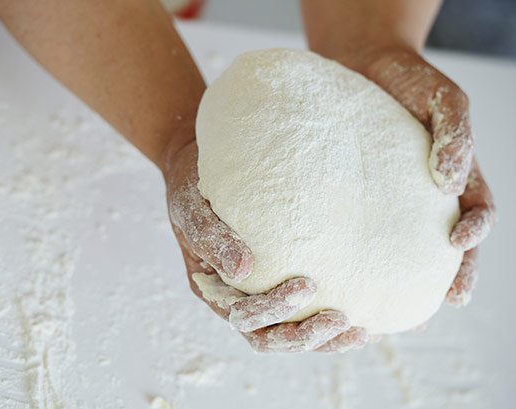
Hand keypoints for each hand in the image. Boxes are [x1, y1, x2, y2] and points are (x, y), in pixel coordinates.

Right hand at [163, 138, 367, 352]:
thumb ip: (210, 238)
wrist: (201, 171)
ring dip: (324, 339)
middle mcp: (238, 299)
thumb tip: (242, 271)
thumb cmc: (195, 188)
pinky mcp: (279, 281)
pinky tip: (363, 323)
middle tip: (340, 319)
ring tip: (360, 332)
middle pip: (271, 337)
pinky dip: (331, 325)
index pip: (245, 319)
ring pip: (290, 334)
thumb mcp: (192, 208)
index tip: (307, 284)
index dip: (276, 310)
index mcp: (215, 289)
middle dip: (306, 336)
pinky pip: (304, 313)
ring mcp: (260, 293)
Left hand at [344, 47, 495, 306]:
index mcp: (455, 175)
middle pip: (445, 243)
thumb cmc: (410, 80)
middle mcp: (425, 193)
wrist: (364, 65)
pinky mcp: (358, 190)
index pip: (476, 213)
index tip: (459, 243)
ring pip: (402, 243)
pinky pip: (360, 223)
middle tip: (446, 300)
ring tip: (395, 302)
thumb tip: (449, 179)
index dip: (475, 231)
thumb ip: (454, 134)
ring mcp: (391, 195)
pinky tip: (345, 269)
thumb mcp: (444, 99)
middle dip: (451, 273)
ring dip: (405, 274)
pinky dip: (358, 249)